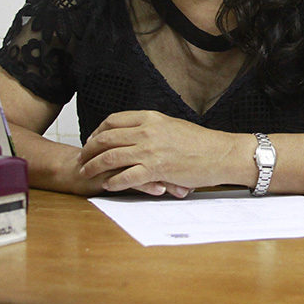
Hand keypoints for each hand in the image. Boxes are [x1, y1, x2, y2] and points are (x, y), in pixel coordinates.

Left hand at [78, 110, 234, 194]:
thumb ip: (152, 127)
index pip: (112, 121)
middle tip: (81, 159)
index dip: (97, 132)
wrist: (221, 154)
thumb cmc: (201, 143)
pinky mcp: (155, 169)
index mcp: (150, 118)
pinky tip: (108, 185)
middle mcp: (146, 131)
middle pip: (105, 139)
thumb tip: (136, 132)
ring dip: (93, 167)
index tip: (92, 140)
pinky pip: (125, 177)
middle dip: (88, 150)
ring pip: (109, 158)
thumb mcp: (172, 125)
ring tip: (86, 173)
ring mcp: (150, 150)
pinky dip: (113, 182)